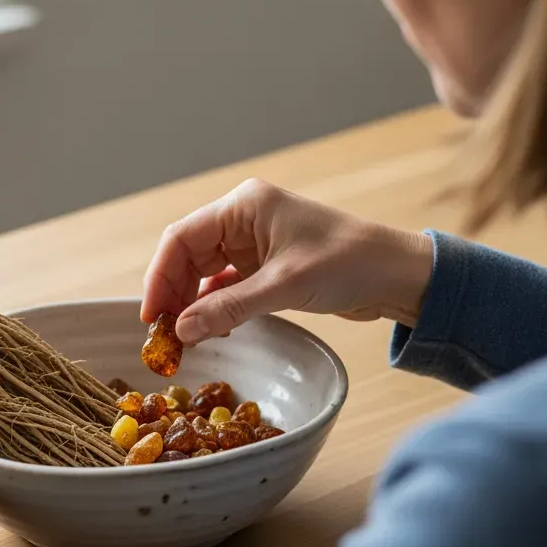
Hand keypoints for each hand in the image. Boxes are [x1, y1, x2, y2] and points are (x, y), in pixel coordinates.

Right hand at [142, 178, 433, 343]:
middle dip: (174, 294)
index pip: (182, 238)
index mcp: (244, 205)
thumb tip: (181, 331)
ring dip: (194, 304)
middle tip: (163, 337)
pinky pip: (229, 286)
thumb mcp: (284, 286)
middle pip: (189, 256)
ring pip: (206, 273)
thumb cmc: (348, 263)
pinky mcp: (269, 266)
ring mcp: (257, 243)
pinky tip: (212, 330)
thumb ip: (229, 308)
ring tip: (184, 340)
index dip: (159, 277)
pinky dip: (217, 307)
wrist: (397, 274)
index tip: (150, 316)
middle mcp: (245, 219)